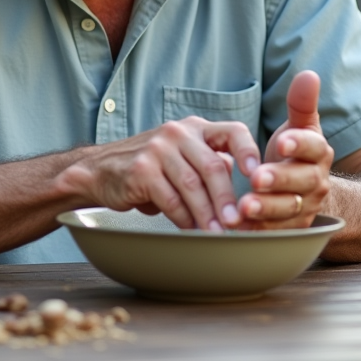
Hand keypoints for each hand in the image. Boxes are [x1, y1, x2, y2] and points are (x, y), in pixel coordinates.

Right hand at [61, 117, 261, 230]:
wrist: (101, 170)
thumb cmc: (151, 167)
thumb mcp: (183, 157)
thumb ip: (211, 164)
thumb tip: (247, 192)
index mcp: (196, 128)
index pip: (233, 132)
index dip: (249, 152)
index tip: (259, 177)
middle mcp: (178, 133)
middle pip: (213, 166)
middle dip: (227, 199)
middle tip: (237, 223)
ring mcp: (158, 149)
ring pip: (192, 185)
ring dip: (207, 214)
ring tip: (216, 233)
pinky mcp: (141, 169)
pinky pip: (169, 199)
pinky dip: (182, 218)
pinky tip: (189, 230)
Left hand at [238, 70, 333, 228]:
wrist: (308, 195)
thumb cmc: (296, 154)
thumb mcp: (301, 127)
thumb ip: (301, 103)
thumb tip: (308, 74)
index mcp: (318, 154)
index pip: (313, 147)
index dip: (299, 144)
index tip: (282, 140)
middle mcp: (316, 183)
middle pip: (302, 182)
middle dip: (279, 180)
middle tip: (256, 178)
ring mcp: (305, 209)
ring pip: (288, 211)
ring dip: (266, 210)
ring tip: (243, 207)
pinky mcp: (289, 231)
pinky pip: (273, 233)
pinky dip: (256, 231)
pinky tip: (237, 228)